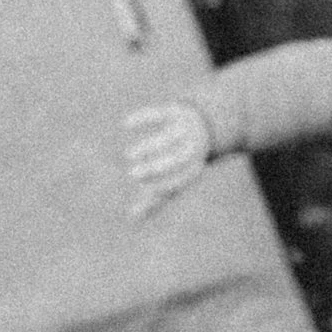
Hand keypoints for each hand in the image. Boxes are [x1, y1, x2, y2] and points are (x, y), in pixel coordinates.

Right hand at [123, 102, 210, 220]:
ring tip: (128, 155)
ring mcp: (184, 128)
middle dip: (155, 167)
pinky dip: (144, 117)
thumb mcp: (172, 178)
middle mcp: (192, 147)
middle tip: (132, 174)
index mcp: (193, 167)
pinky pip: (160, 114)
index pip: (182, 178)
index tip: (150, 190)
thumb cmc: (183, 162)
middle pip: (177, 159)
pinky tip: (125, 124)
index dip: (168, 184)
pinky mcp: (176, 112)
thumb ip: (153, 198)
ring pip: (167, 139)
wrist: (206, 125)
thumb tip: (133, 219)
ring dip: (148, 147)